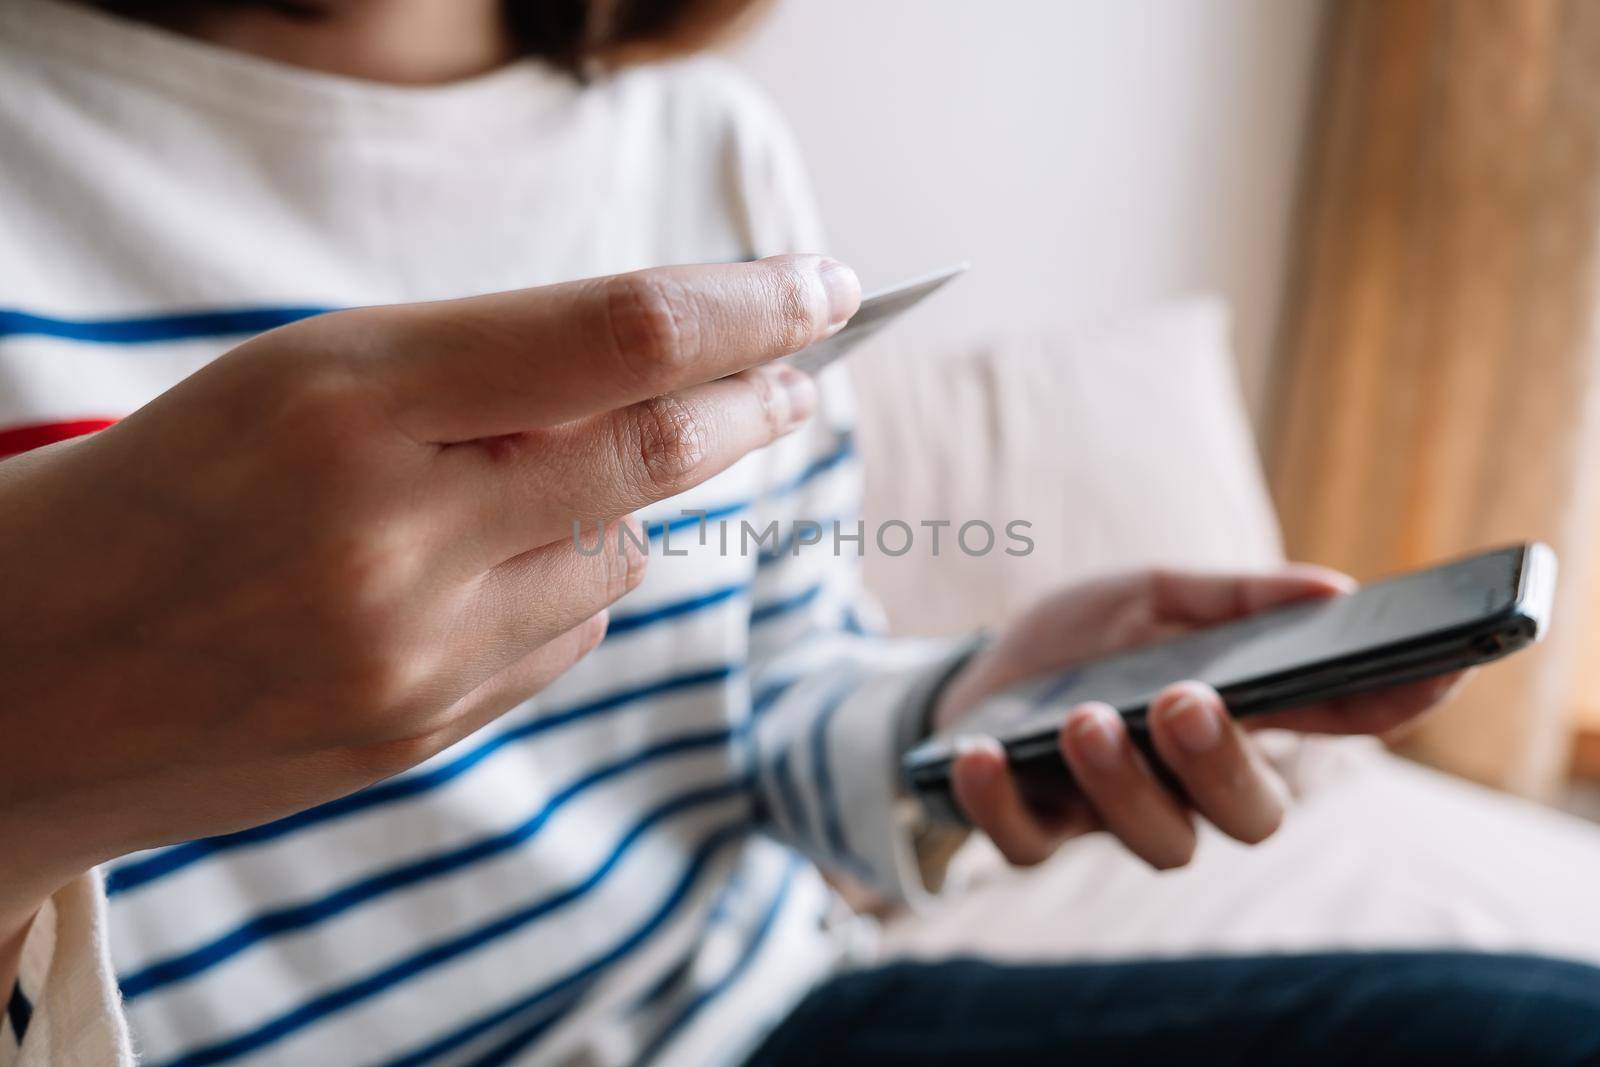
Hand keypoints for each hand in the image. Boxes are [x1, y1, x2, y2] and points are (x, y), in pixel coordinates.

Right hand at [0, 255, 859, 924]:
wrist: (32, 676)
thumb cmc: (174, 486)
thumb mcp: (306, 376)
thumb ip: (487, 370)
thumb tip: (677, 372)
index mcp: (349, 398)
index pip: (617, 335)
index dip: (747, 306)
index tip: (825, 290)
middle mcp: (393, 532)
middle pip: (654, 451)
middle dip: (749, 401)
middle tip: (800, 371)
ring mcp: (415, 652)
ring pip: (617, 552)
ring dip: (614, 502)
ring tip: (513, 486)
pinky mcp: (428, 731)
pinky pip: (569, 635)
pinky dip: (563, 583)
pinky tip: (473, 576)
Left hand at [933, 567, 1464, 870]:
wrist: (972, 676)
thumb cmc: (1082, 643)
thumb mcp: (1147, 597)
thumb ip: (1232, 598)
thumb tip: (1334, 590)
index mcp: (1238, 717)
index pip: (1336, 721)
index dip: (1393, 702)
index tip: (1442, 665)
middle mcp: (1191, 782)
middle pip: (1251, 815)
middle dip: (1225, 764)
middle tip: (1187, 701)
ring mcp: (1115, 814)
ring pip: (1159, 842)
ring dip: (1121, 782)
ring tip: (1085, 719)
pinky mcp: (1035, 829)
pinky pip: (1030, 844)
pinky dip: (1002, 799)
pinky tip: (982, 750)